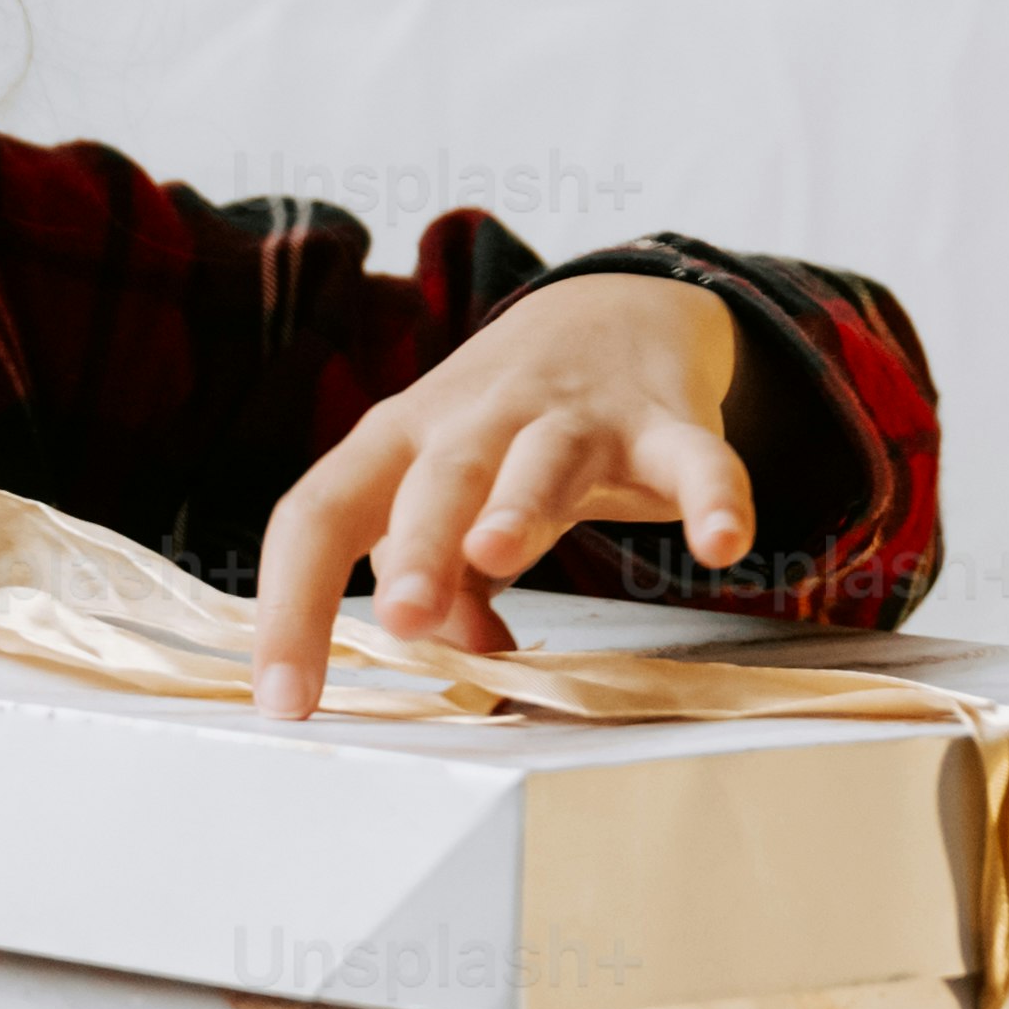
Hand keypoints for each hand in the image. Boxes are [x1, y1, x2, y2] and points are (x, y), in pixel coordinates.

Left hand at [248, 276, 757, 716]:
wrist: (609, 309)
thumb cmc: (505, 431)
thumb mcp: (452, 495)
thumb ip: (446, 582)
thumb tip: (456, 660)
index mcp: (398, 442)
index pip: (319, 515)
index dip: (292, 604)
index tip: (285, 699)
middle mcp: (475, 420)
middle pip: (436, 479)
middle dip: (416, 545)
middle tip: (397, 616)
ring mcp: (571, 415)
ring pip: (540, 458)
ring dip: (520, 504)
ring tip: (500, 555)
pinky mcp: (662, 422)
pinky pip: (693, 459)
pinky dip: (712, 495)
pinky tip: (723, 544)